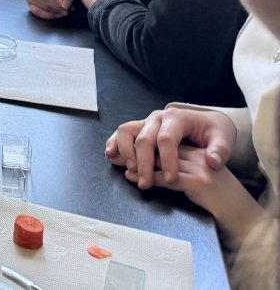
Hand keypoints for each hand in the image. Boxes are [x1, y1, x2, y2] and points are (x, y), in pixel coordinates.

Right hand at [23, 0, 75, 18]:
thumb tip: (64, 6)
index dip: (55, 4)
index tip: (65, 9)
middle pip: (42, 3)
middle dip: (55, 9)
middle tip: (65, 10)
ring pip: (39, 10)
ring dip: (52, 13)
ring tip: (60, 10)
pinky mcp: (28, 2)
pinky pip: (36, 12)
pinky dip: (47, 15)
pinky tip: (54, 13)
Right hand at [106, 108, 236, 187]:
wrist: (206, 121)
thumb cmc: (214, 132)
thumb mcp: (223, 139)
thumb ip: (220, 151)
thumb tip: (212, 162)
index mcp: (177, 118)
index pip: (167, 139)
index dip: (168, 160)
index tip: (172, 179)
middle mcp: (158, 117)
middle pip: (144, 138)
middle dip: (144, 162)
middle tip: (146, 183)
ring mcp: (146, 121)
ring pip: (127, 131)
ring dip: (126, 152)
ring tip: (130, 171)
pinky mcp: (140, 127)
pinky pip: (122, 132)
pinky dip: (114, 143)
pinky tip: (111, 155)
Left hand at [122, 145, 264, 241]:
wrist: (241, 212)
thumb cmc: (217, 197)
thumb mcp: (195, 176)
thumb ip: (176, 167)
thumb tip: (147, 165)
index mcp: (196, 150)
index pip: (163, 143)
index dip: (140, 146)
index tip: (121, 149)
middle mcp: (197, 155)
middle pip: (159, 148)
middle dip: (134, 152)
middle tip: (115, 157)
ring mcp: (198, 167)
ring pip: (161, 161)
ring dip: (138, 165)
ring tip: (123, 168)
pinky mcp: (199, 182)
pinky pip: (169, 178)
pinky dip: (152, 179)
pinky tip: (140, 181)